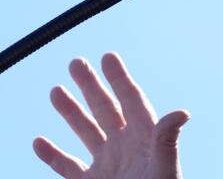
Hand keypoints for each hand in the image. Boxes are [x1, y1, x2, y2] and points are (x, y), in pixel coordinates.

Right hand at [33, 52, 189, 178]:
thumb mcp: (164, 168)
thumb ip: (166, 141)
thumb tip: (182, 112)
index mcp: (145, 138)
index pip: (131, 100)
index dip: (120, 78)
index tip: (108, 56)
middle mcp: (126, 147)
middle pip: (106, 109)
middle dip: (90, 86)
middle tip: (75, 62)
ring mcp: (107, 166)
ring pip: (85, 133)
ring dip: (70, 113)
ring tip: (55, 90)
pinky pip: (68, 167)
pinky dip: (53, 155)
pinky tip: (40, 141)